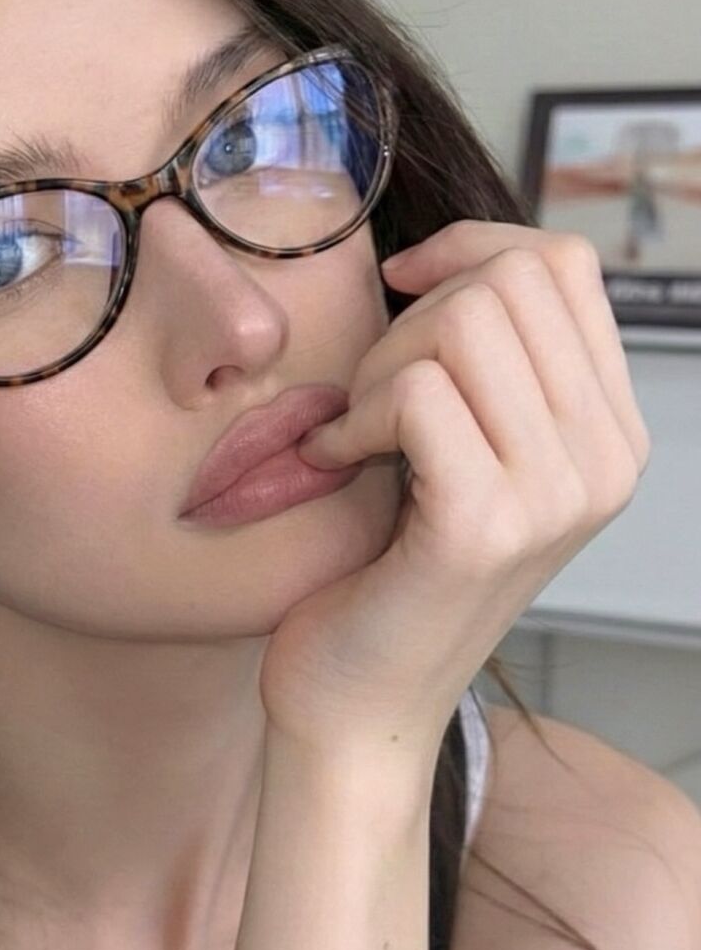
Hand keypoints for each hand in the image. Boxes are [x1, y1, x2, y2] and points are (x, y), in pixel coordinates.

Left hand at [256, 221, 650, 772]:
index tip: (402, 290)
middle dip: (412, 317)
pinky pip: (416, 393)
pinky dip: (355, 417)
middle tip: (373, 397)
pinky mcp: (486, 527)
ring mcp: (556, 496)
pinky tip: (338, 464)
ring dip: (380, 367)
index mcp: (611, 432)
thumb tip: (456, 254)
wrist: (357, 701)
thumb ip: (491, 360)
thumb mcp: (466, 443)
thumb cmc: (389, 565)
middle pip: (509, 280)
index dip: (466, 249)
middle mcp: (606, 462)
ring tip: (360, 434)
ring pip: (461, 325)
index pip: (562, 263)